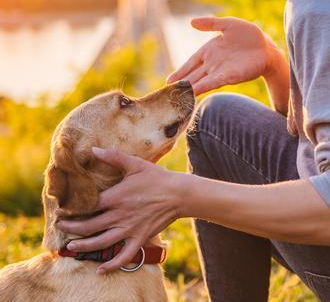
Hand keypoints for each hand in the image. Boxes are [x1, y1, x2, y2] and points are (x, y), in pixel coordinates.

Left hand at [55, 147, 187, 273]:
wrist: (178, 193)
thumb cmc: (156, 177)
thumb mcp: (134, 164)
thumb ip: (113, 157)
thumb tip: (93, 150)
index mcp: (116, 197)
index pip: (88, 207)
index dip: (72, 210)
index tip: (62, 210)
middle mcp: (119, 215)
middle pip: (89, 227)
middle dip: (71, 229)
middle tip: (60, 228)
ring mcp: (129, 229)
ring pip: (101, 243)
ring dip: (84, 246)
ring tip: (71, 247)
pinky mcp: (139, 238)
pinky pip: (124, 256)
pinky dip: (112, 265)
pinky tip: (101, 270)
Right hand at [166, 16, 283, 94]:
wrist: (266, 48)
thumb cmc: (249, 35)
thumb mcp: (228, 25)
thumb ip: (210, 23)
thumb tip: (191, 22)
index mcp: (209, 50)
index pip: (190, 63)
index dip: (180, 72)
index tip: (169, 82)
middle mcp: (212, 63)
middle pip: (192, 75)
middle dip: (180, 84)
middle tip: (165, 94)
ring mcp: (220, 70)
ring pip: (199, 81)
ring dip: (188, 88)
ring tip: (175, 96)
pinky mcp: (229, 76)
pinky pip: (213, 82)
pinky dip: (203, 87)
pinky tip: (193, 92)